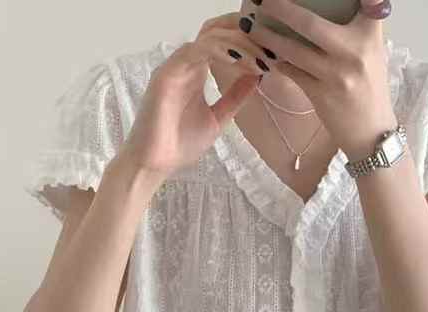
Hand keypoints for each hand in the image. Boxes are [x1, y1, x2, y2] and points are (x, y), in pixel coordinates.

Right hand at [118, 16, 273, 180]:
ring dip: (238, 44)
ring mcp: (176, 66)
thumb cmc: (179, 144)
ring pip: (209, 37)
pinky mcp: (167, 74)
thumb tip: (256, 76)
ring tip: (260, 57)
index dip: (247, 40)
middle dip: (245, 34)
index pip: (222, 40)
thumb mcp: (218, 118)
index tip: (272, 53)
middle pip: (217, 30)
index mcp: (197, 70)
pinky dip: (219, 51)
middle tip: (271, 48)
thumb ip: (235, 98)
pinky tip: (239, 60)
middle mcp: (186, 62)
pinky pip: (196, 51)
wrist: (154, 165)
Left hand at [236, 0, 396, 158]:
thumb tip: (319, 7)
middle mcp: (353, 51)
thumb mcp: (371, 50)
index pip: (370, 3)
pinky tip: (267, 54)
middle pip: (310, 24)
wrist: (371, 132)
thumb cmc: (369, 86)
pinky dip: (278, 62)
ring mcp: (335, 75)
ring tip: (251, 27)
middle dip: (281, 8)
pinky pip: (292, 72)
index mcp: (370, 34)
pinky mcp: (321, 94)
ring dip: (268, 37)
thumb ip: (356, 26)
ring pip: (293, 50)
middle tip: (263, 0)